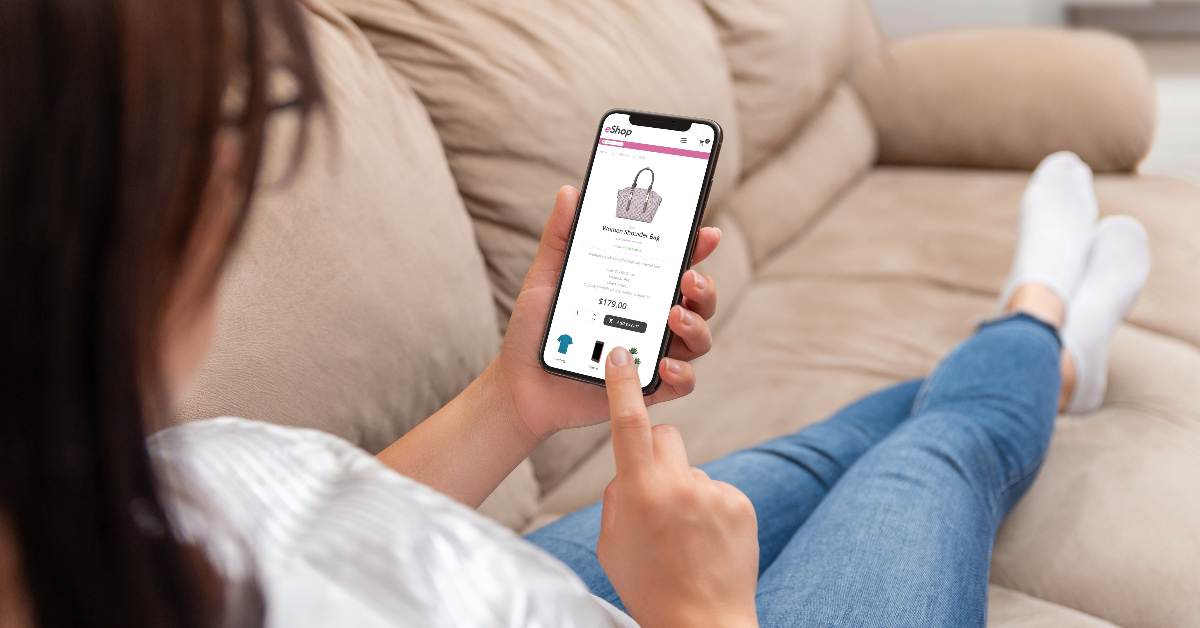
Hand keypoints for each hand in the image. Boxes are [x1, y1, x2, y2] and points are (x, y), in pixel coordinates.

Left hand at [492, 185, 721, 441]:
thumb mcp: (546, 277)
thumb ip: (560, 237)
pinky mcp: (648, 387)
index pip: (677, 264)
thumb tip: (570, 192)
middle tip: (688, 278)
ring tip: (672, 317)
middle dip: (705, 287)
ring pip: (699, 338)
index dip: (697, 248)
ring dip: (696, 325)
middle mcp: (652, 319)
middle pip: (700, 300)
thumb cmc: (535, 329)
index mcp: (637, 288)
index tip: (706, 234)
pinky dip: (681, 373)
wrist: (519, 383)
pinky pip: (681, 382)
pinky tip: (663, 363)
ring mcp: (654, 353)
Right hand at [597, 348, 758, 627]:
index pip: (629, 423)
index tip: (622, 353)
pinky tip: (707, 542)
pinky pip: (717, 490)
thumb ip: (618, 495)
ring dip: (684, 491)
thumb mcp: (611, 542)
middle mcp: (680, 484)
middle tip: (653, 491)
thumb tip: (632, 471)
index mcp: (640, 492)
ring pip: (691, 470)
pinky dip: (709, 510)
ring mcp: (715, 493)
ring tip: (684, 537)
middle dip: (656, 453)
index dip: (622, 385)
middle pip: (666, 436)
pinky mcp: (742, 504)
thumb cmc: (648, 587)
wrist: (703, 624)